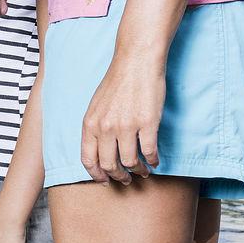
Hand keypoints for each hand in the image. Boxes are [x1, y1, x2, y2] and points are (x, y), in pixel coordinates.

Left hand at [81, 53, 165, 183]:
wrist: (136, 61)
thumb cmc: (117, 82)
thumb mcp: (96, 105)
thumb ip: (95, 127)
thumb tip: (99, 150)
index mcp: (90, 123)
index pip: (88, 159)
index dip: (97, 175)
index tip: (105, 181)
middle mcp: (105, 127)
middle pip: (109, 165)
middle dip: (118, 176)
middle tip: (126, 179)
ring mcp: (126, 126)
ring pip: (130, 162)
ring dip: (138, 171)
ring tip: (143, 171)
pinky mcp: (147, 123)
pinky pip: (149, 151)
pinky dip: (153, 160)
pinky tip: (155, 160)